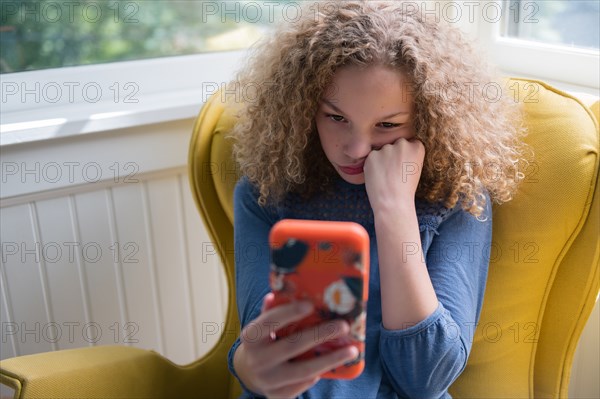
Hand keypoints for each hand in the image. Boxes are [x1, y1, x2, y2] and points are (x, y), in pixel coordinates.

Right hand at [233, 293, 357, 398]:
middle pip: (293, 345)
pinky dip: (318, 374)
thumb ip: (272, 310)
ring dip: (330, 360)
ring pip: (303, 370)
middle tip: (343, 326)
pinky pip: (303, 385)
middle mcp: (257, 359)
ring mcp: (267, 380)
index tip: (310, 304)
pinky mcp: (277, 395)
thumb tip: (283, 290)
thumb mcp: (261, 325)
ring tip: (352, 350)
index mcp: (250, 336)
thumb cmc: (262, 340)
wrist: (247, 372)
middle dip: (321, 335)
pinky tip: (333, 365)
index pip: (270, 322)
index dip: (289, 312)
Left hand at [363, 137, 424, 212]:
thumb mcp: (416, 169)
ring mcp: (387, 148)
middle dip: (393, 154)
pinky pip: (372, 157)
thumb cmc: (406, 190)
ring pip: (383, 150)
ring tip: (385, 176)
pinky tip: (377, 176)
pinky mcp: (372, 154)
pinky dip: (373, 165)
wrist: (393, 202)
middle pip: (395, 144)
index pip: (410, 143)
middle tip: (393, 171)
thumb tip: (399, 151)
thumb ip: (409, 155)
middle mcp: (403, 144)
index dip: (405, 155)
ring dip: (382, 159)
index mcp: (417, 147)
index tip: (404, 165)